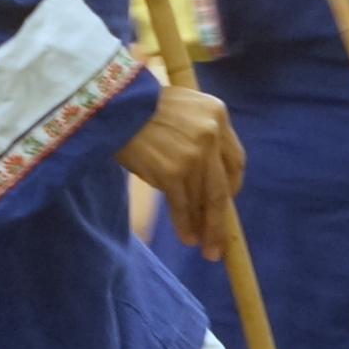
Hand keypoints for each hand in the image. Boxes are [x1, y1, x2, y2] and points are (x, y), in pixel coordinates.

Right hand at [120, 83, 243, 257]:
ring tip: (199, 243)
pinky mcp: (172, 171)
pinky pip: (182, 205)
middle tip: (218, 244)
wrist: (113, 104)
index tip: (224, 201)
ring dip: (201, 226)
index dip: (231, 186)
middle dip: (220, 220)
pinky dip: (184, 224)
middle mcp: (211, 134)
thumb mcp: (183, 107)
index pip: (235, 160)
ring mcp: (193, 154)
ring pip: (201, 200)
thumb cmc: (141, 106)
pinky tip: (186, 237)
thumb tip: (207, 180)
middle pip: (222, 188)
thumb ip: (202, 134)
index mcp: (217, 114)